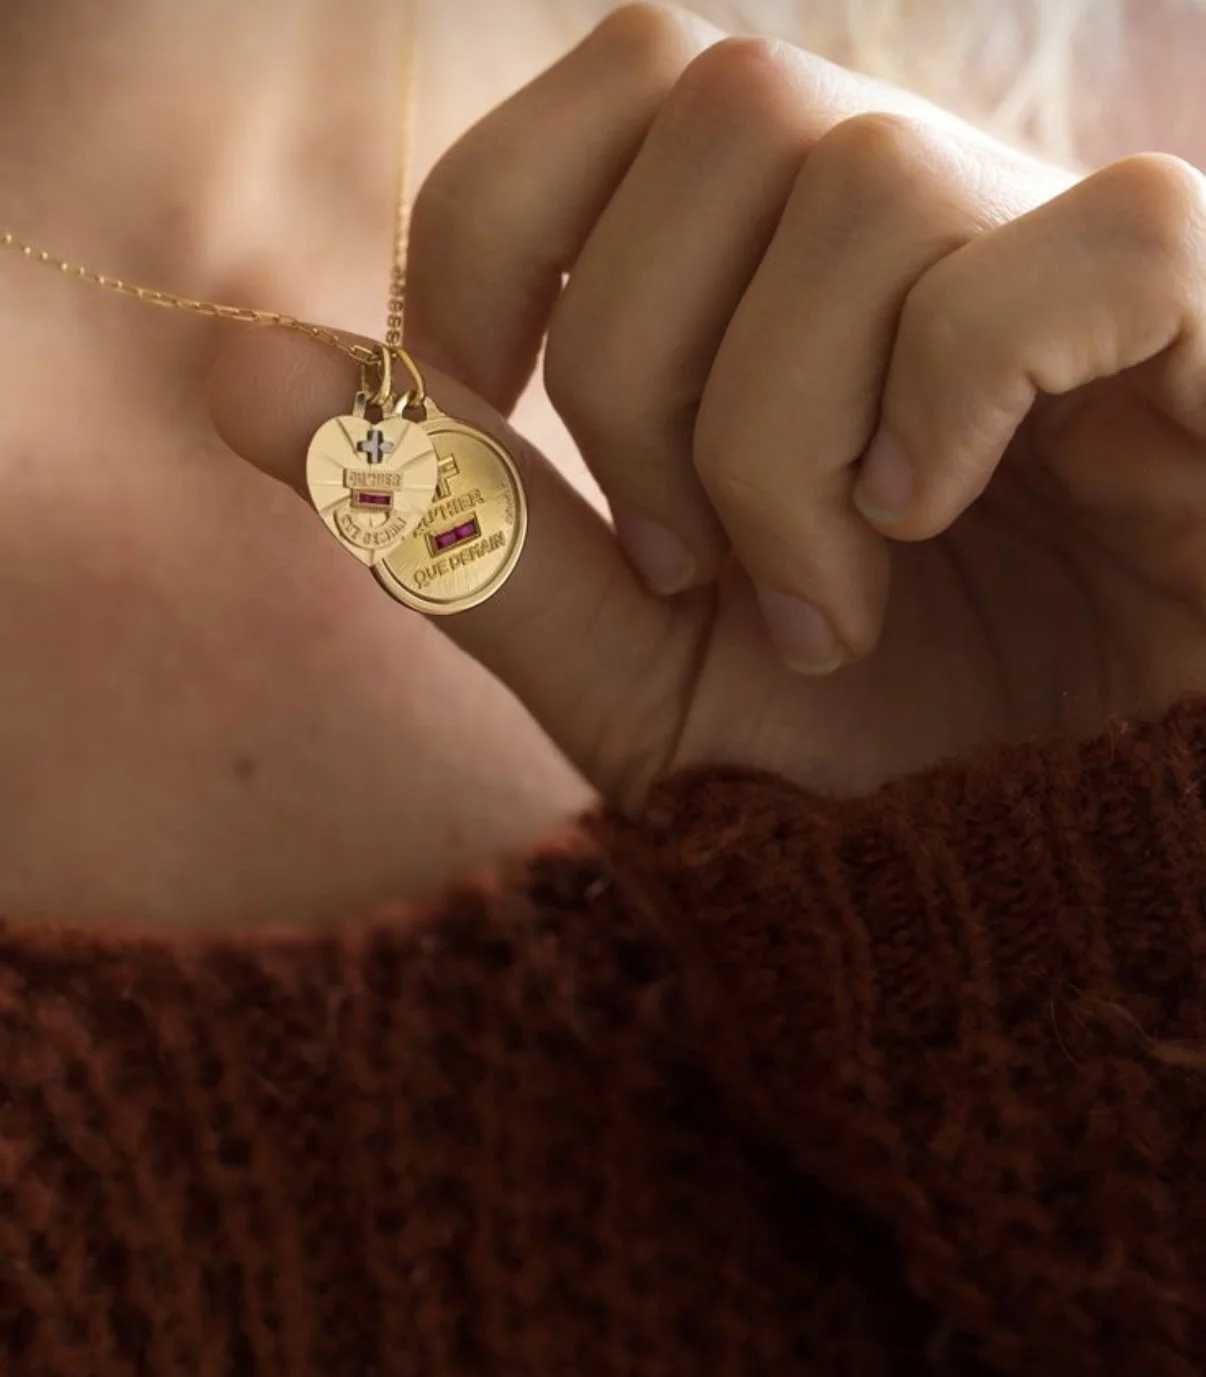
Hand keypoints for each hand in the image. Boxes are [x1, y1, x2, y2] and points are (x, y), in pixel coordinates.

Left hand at [210, 4, 1205, 806]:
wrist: (1060, 860)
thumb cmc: (868, 753)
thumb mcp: (629, 669)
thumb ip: (457, 529)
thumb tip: (237, 377)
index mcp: (788, 277)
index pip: (632, 73)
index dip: (509, 202)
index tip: (478, 380)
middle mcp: (925, 227)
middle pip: (719, 105)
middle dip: (643, 367)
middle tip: (691, 567)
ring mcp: (1065, 259)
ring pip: (862, 187)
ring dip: (782, 440)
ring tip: (822, 605)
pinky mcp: (1201, 318)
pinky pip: (1079, 251)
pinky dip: (958, 396)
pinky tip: (936, 519)